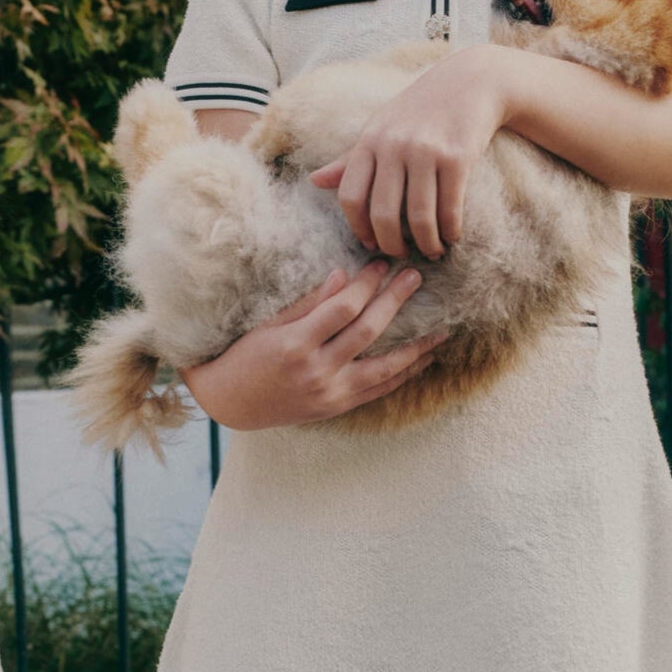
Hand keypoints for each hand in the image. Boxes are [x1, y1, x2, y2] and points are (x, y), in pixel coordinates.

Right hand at [182, 261, 443, 431]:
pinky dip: (402, 375)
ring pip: (384, 368)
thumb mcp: (268, 325)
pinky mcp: (336, 407)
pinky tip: (422, 360)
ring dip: (416, 347)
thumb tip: (343, 276)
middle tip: (417, 278)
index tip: (381, 264)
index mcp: (296, 345)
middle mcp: (317, 371)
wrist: (229, 403)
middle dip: (395, 301)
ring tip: (442, 329)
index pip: (343, 309)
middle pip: (368, 331)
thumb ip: (308, 303)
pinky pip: (378, 390)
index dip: (366, 284)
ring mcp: (329, 393)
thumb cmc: (244, 356)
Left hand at [311, 45, 510, 261]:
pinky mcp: (457, 157)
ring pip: (419, 216)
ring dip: (426, 243)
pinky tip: (451, 235)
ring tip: (432, 251)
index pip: (350, 196)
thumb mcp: (381, 127)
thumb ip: (350, 159)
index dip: (358, 227)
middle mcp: (394, 146)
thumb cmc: (420, 109)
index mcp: (370, 141)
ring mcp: (426, 151)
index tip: (370, 243)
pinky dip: (450, 230)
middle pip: (383, 213)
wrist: (471, 81)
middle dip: (391, 244)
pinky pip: (450, 207)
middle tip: (400, 254)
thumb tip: (314, 181)